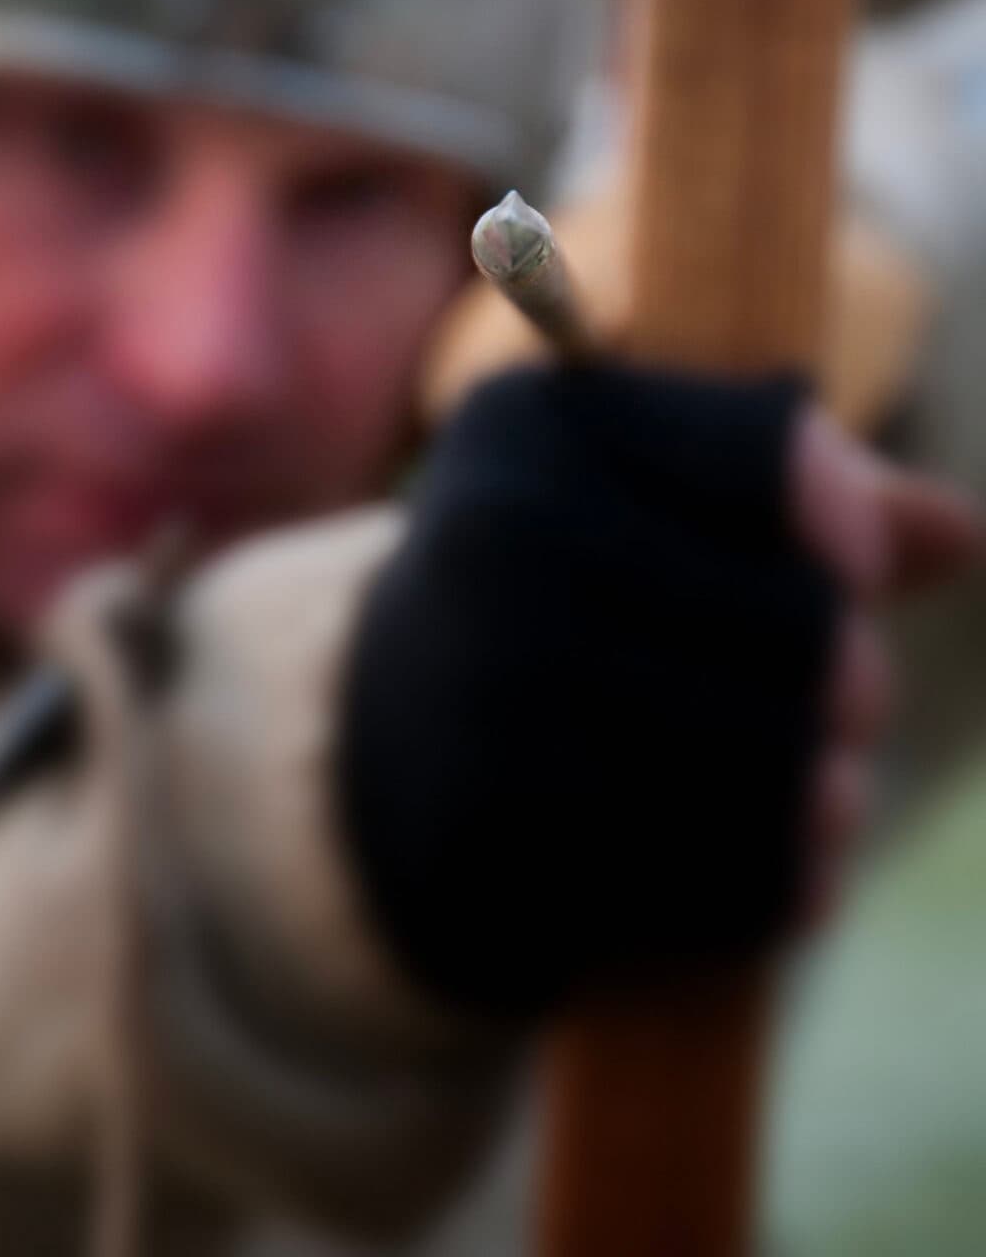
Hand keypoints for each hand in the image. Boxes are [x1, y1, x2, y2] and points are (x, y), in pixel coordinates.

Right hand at [339, 365, 983, 1019]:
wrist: (379, 736)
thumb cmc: (552, 582)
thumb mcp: (644, 490)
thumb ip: (806, 494)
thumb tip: (963, 536)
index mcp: (538, 419)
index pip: (785, 461)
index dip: (844, 528)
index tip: (841, 564)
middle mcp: (504, 537)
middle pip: (807, 631)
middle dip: (847, 678)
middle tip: (838, 702)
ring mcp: (494, 696)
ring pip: (783, 770)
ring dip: (826, 791)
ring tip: (817, 788)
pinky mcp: (502, 844)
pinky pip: (731, 885)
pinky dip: (778, 883)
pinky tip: (769, 865)